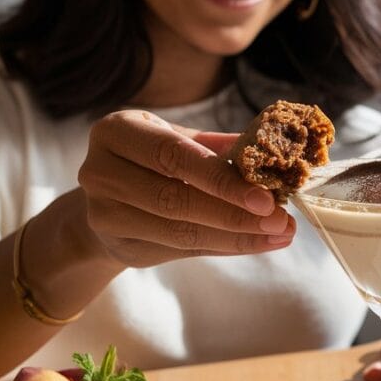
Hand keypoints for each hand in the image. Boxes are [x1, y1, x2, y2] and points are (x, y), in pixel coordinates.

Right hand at [78, 110, 293, 266]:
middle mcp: (99, 171)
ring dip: (236, 235)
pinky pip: (180, 249)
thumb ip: (217, 147)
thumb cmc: (152, 161)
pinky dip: (223, 246)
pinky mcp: (117, 244)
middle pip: (175, 199)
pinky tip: (256, 243)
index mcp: (116, 131)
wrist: (108, 199)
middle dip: (234, 213)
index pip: (173, 156)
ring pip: (179, 230)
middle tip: (280, 221)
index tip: (266, 197)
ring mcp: (103, 212)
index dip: (221, 179)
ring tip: (278, 235)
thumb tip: (271, 149)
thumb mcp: (178, 142)